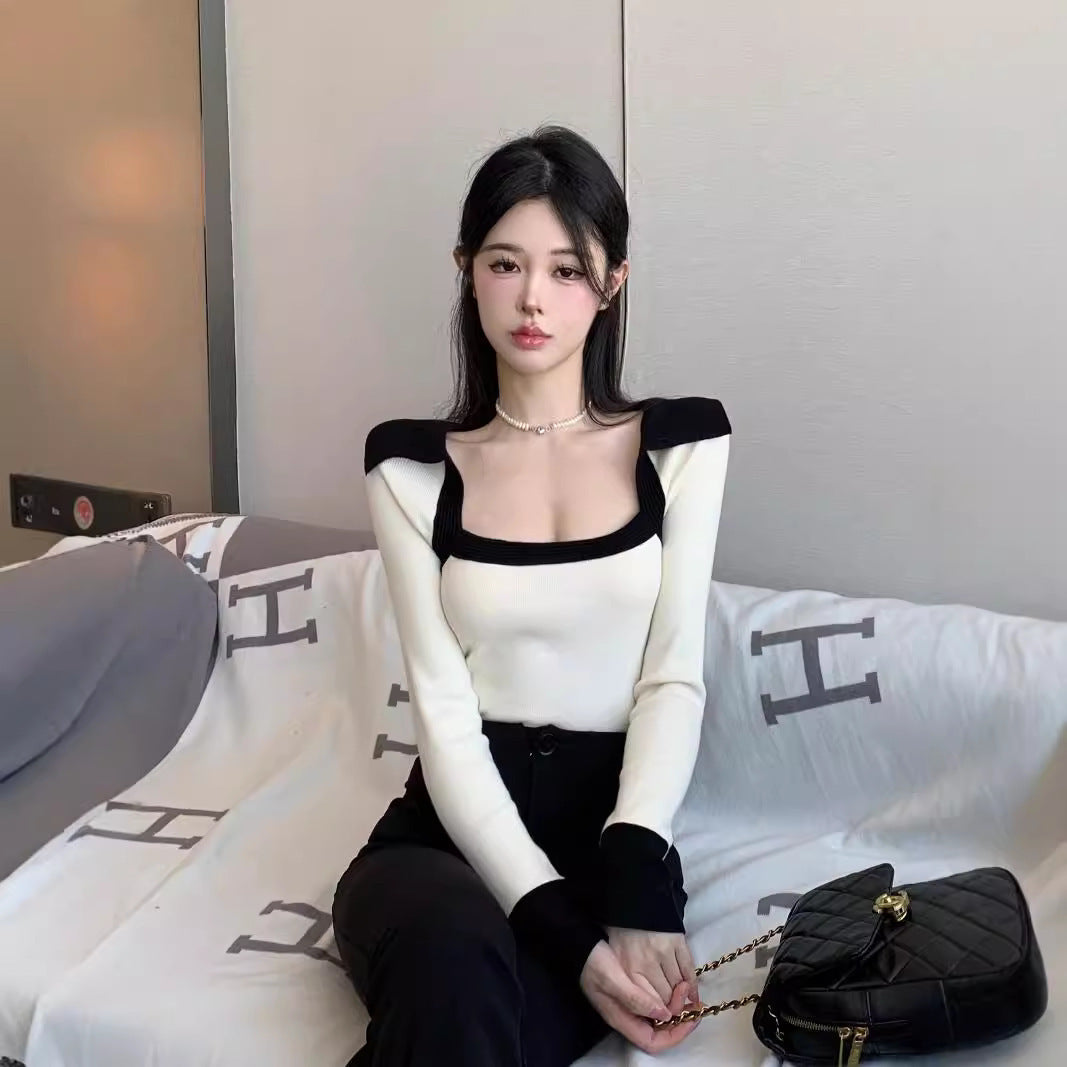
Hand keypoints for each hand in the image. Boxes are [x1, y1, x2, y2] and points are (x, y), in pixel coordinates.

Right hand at [580, 940, 700, 1054]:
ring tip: (685, 986)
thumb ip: (635, 998)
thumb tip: (663, 1015)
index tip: (691, 1018)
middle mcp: (627, 1016)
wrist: (580, 944)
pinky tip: (675, 983)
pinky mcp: (632, 991)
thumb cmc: (594, 961)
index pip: (653, 1042)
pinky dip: (667, 996)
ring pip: (658, 1016)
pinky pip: (654, 1002)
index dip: (675, 1035)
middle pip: (659, 1030)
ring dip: (675, 1005)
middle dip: (678, 1017)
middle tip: (689, 995)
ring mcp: (629, 1004)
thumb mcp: (612, 979)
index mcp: (621, 1019)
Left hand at [606, 926, 697, 1008]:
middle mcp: (647, 963)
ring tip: (683, 1002)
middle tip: (674, 1011)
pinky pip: (689, 969)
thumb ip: (629, 984)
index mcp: (629, 969)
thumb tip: (648, 1009)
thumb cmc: (621, 934)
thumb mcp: (616, 961)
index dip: (657, 1013)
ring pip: (679, 985)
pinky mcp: (678, 942)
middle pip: (665, 997)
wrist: (632, 901)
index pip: (649, 1003)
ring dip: (682, 996)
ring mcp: (665, 951)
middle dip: (670, 1007)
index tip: (662, 1017)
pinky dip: (693, 984)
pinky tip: (693, 994)